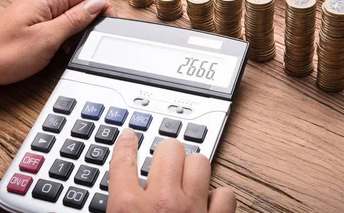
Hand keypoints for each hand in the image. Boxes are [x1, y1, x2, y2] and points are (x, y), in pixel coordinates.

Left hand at [0, 0, 115, 113]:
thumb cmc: (2, 55)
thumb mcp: (48, 39)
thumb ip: (75, 20)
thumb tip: (97, 5)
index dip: (104, 9)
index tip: (109, 28)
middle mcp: (41, 0)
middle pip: (80, 4)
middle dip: (90, 22)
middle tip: (90, 44)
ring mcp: (35, 13)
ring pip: (70, 17)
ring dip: (77, 32)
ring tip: (72, 50)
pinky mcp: (31, 26)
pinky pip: (57, 27)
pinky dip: (64, 39)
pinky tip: (60, 52)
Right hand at [108, 128, 235, 212]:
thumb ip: (119, 207)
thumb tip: (118, 195)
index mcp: (129, 209)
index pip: (123, 163)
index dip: (125, 144)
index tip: (129, 136)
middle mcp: (162, 204)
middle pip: (169, 150)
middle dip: (167, 154)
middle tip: (164, 164)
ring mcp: (192, 210)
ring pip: (200, 163)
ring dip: (193, 169)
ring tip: (187, 179)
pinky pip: (225, 194)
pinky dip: (218, 197)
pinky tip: (209, 202)